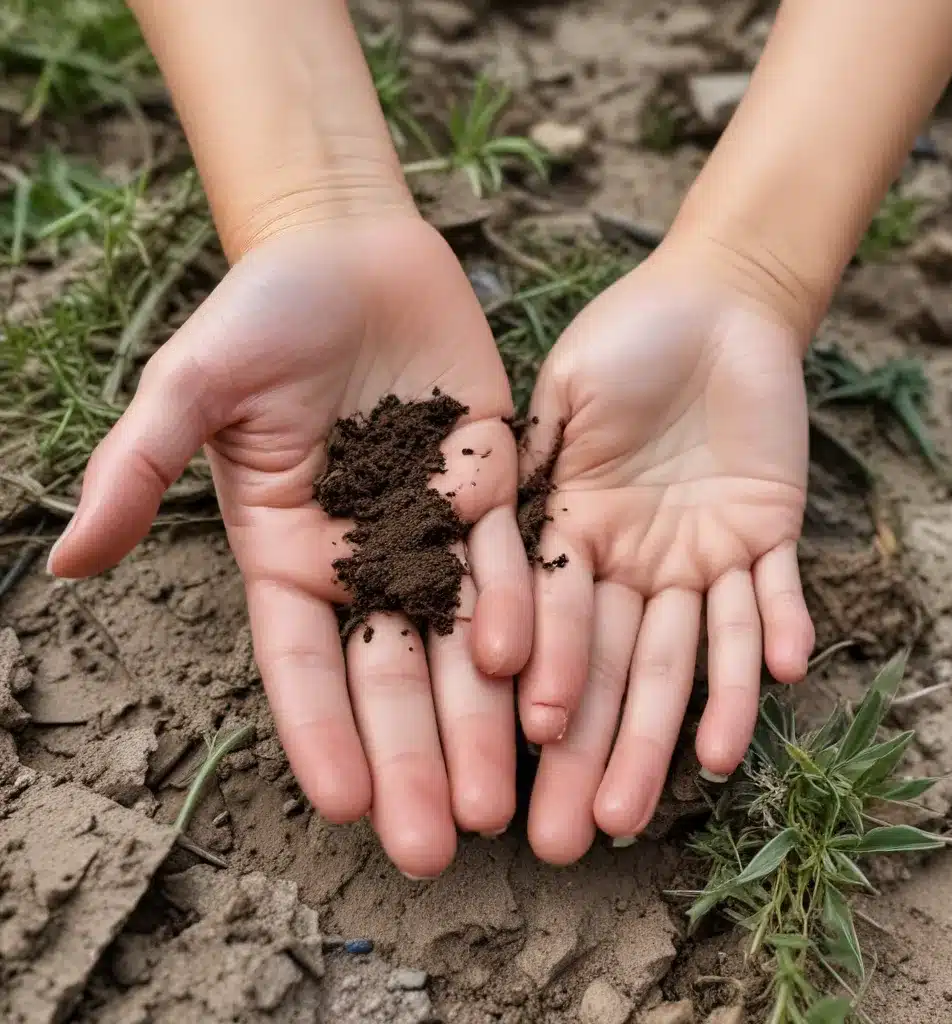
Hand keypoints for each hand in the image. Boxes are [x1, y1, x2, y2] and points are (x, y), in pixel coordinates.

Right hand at [48, 214, 531, 877]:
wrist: (349, 254)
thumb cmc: (261, 315)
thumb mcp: (191, 385)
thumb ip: (138, 469)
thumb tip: (64, 566)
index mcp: (287, 551)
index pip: (302, 663)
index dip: (321, 733)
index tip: (343, 808)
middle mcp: (364, 556)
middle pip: (391, 674)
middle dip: (413, 757)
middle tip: (437, 847)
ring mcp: (433, 528)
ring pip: (459, 639)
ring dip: (478, 718)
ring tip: (497, 800)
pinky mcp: (491, 486)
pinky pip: (513, 558)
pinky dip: (520, 612)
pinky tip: (527, 671)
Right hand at [519, 240, 815, 863]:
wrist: (713, 302)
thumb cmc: (622, 336)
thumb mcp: (563, 391)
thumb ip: (531, 458)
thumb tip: (481, 527)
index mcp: (575, 527)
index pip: (550, 621)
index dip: (542, 679)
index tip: (526, 746)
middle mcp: (635, 558)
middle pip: (620, 662)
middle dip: (603, 744)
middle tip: (578, 833)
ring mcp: (702, 551)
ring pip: (698, 648)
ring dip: (692, 717)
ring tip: (684, 787)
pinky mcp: (768, 532)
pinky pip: (779, 592)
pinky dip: (781, 629)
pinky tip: (785, 679)